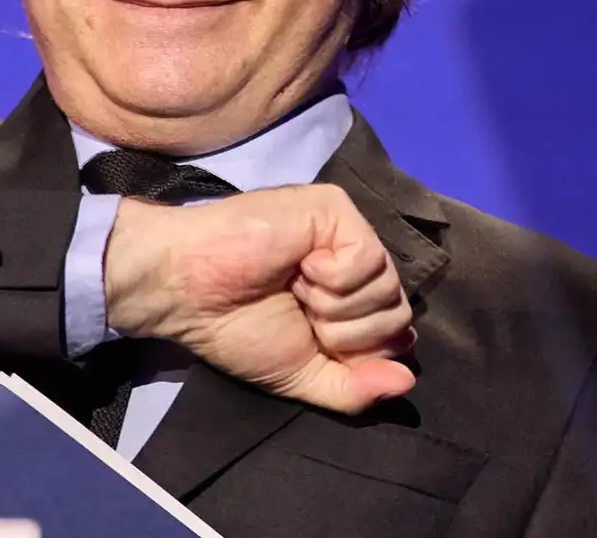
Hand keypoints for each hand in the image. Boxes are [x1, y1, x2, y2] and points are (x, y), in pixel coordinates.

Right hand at [103, 185, 414, 413]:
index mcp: (349, 299)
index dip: (363, 352)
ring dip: (334, 307)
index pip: (396, 333)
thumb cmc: (235, 328)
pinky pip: (368, 258)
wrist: (188, 289)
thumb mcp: (301, 375)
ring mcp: (346, 233)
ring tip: (294, 288)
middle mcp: (354, 263)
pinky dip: (333, 278)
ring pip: (387, 289)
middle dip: (346, 334)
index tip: (319, 344)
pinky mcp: (333, 208)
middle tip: (300, 313)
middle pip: (397, 315)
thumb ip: (356, 388)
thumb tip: (407, 382)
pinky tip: (300, 266)